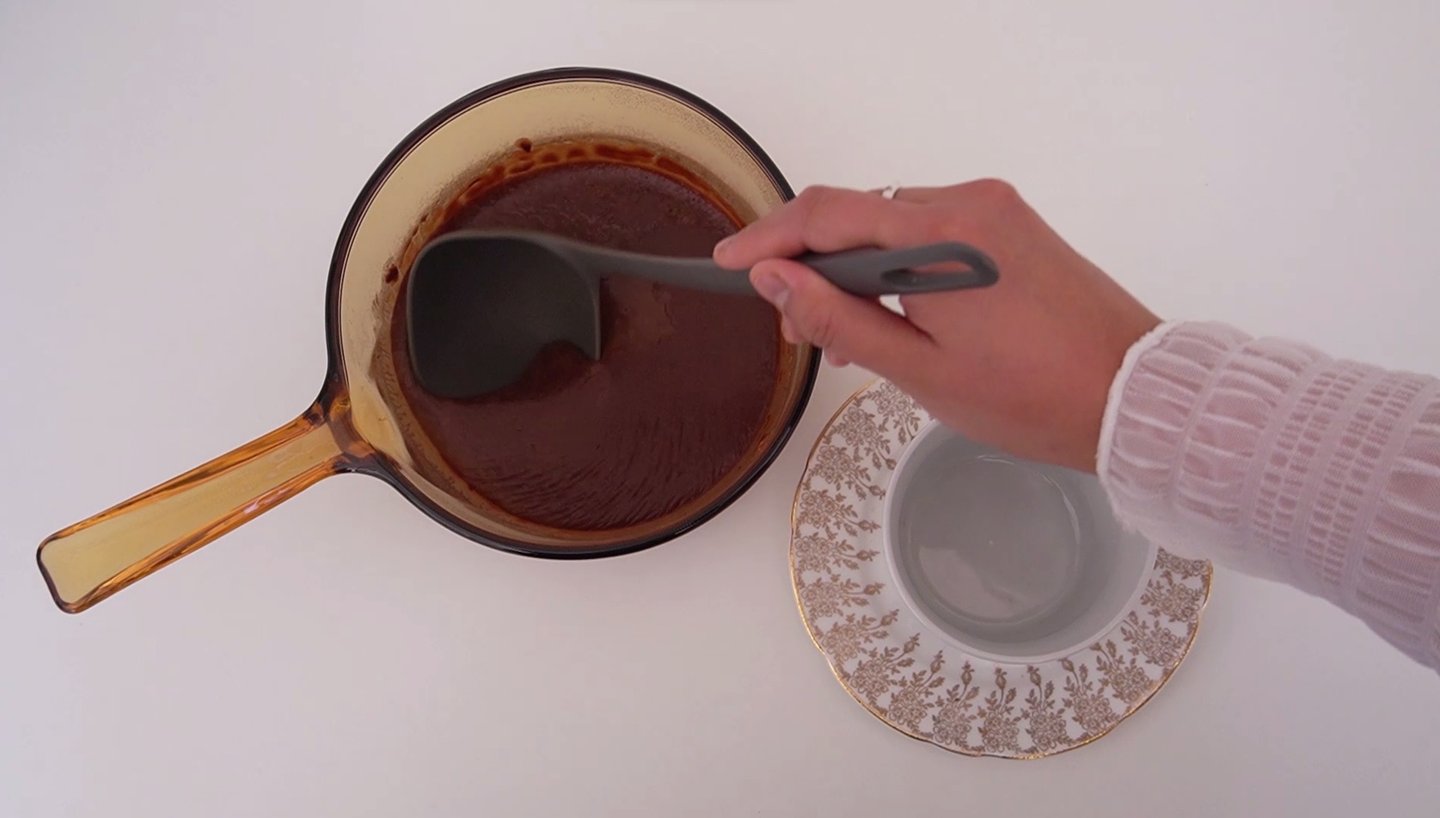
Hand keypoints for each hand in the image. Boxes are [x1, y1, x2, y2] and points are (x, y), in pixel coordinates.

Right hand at [714, 181, 1160, 472]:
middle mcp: (967, 203)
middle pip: (857, 215)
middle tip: (802, 333)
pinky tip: (899, 317)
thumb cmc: (1033, 397)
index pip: (826, 215)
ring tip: (852, 340)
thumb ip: (839, 318)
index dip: (768, 239)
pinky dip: (901, 264)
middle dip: (814, 266)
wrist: (1134, 396)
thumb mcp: (918, 371)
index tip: (729, 265)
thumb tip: (774, 278)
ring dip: (858, 269)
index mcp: (939, 236)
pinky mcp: (1014, 224)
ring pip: (893, 222)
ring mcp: (995, 209)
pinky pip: (933, 229)